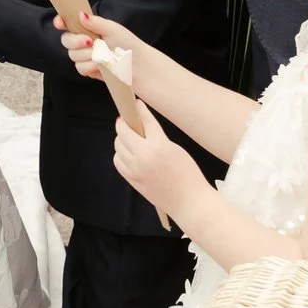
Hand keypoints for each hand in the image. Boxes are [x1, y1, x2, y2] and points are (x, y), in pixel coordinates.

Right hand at [64, 10, 145, 84]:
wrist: (139, 67)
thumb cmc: (128, 45)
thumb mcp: (113, 29)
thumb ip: (95, 22)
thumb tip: (80, 14)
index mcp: (88, 28)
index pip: (68, 23)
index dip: (61, 22)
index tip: (60, 23)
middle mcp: (83, 41)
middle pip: (66, 40)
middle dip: (76, 41)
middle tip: (90, 41)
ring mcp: (84, 56)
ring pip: (73, 55)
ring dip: (88, 55)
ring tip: (104, 55)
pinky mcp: (88, 70)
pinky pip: (80, 68)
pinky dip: (91, 66)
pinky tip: (102, 65)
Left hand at [112, 98, 209, 215]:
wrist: (189, 202)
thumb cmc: (188, 176)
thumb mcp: (176, 150)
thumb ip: (158, 137)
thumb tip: (142, 126)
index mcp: (159, 146)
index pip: (145, 122)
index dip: (139, 111)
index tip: (136, 104)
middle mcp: (144, 156)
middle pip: (124, 132)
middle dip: (124, 123)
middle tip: (127, 120)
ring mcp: (135, 169)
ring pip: (118, 145)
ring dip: (121, 138)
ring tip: (129, 137)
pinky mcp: (132, 180)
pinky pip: (118, 161)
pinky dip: (120, 154)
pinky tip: (128, 153)